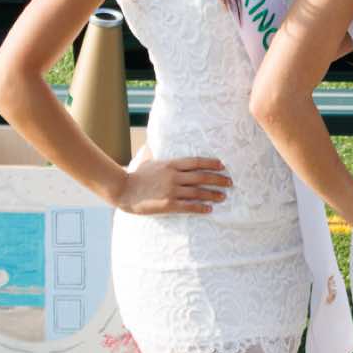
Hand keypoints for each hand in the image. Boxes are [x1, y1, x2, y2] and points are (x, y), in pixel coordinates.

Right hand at [114, 156, 230, 214]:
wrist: (123, 190)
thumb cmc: (135, 175)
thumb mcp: (147, 160)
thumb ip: (155, 152)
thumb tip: (153, 143)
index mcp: (170, 164)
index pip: (196, 162)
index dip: (211, 163)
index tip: (223, 165)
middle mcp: (174, 176)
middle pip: (202, 177)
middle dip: (218, 179)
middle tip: (229, 182)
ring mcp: (171, 190)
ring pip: (198, 192)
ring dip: (213, 194)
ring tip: (223, 196)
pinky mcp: (168, 204)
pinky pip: (189, 206)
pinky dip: (201, 208)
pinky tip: (209, 209)